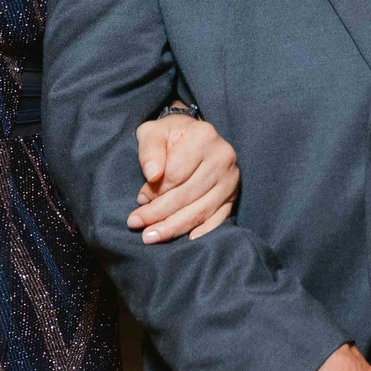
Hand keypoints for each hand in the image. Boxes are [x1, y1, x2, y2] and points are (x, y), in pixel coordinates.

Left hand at [128, 113, 238, 242]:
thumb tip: (152, 176)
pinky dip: (203, 231)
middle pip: (187, 195)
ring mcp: (231, 178)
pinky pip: (218, 217)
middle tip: (137, 224)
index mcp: (203, 136)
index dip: (154, 191)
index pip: (175, 174)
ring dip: (174, 227)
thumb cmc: (170, 135)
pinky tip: (186, 239)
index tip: (139, 200)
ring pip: (200, 210)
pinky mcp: (233, 194)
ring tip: (151, 236)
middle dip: (159, 214)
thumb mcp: (153, 132)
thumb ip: (149, 150)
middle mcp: (223, 156)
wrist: (194, 135)